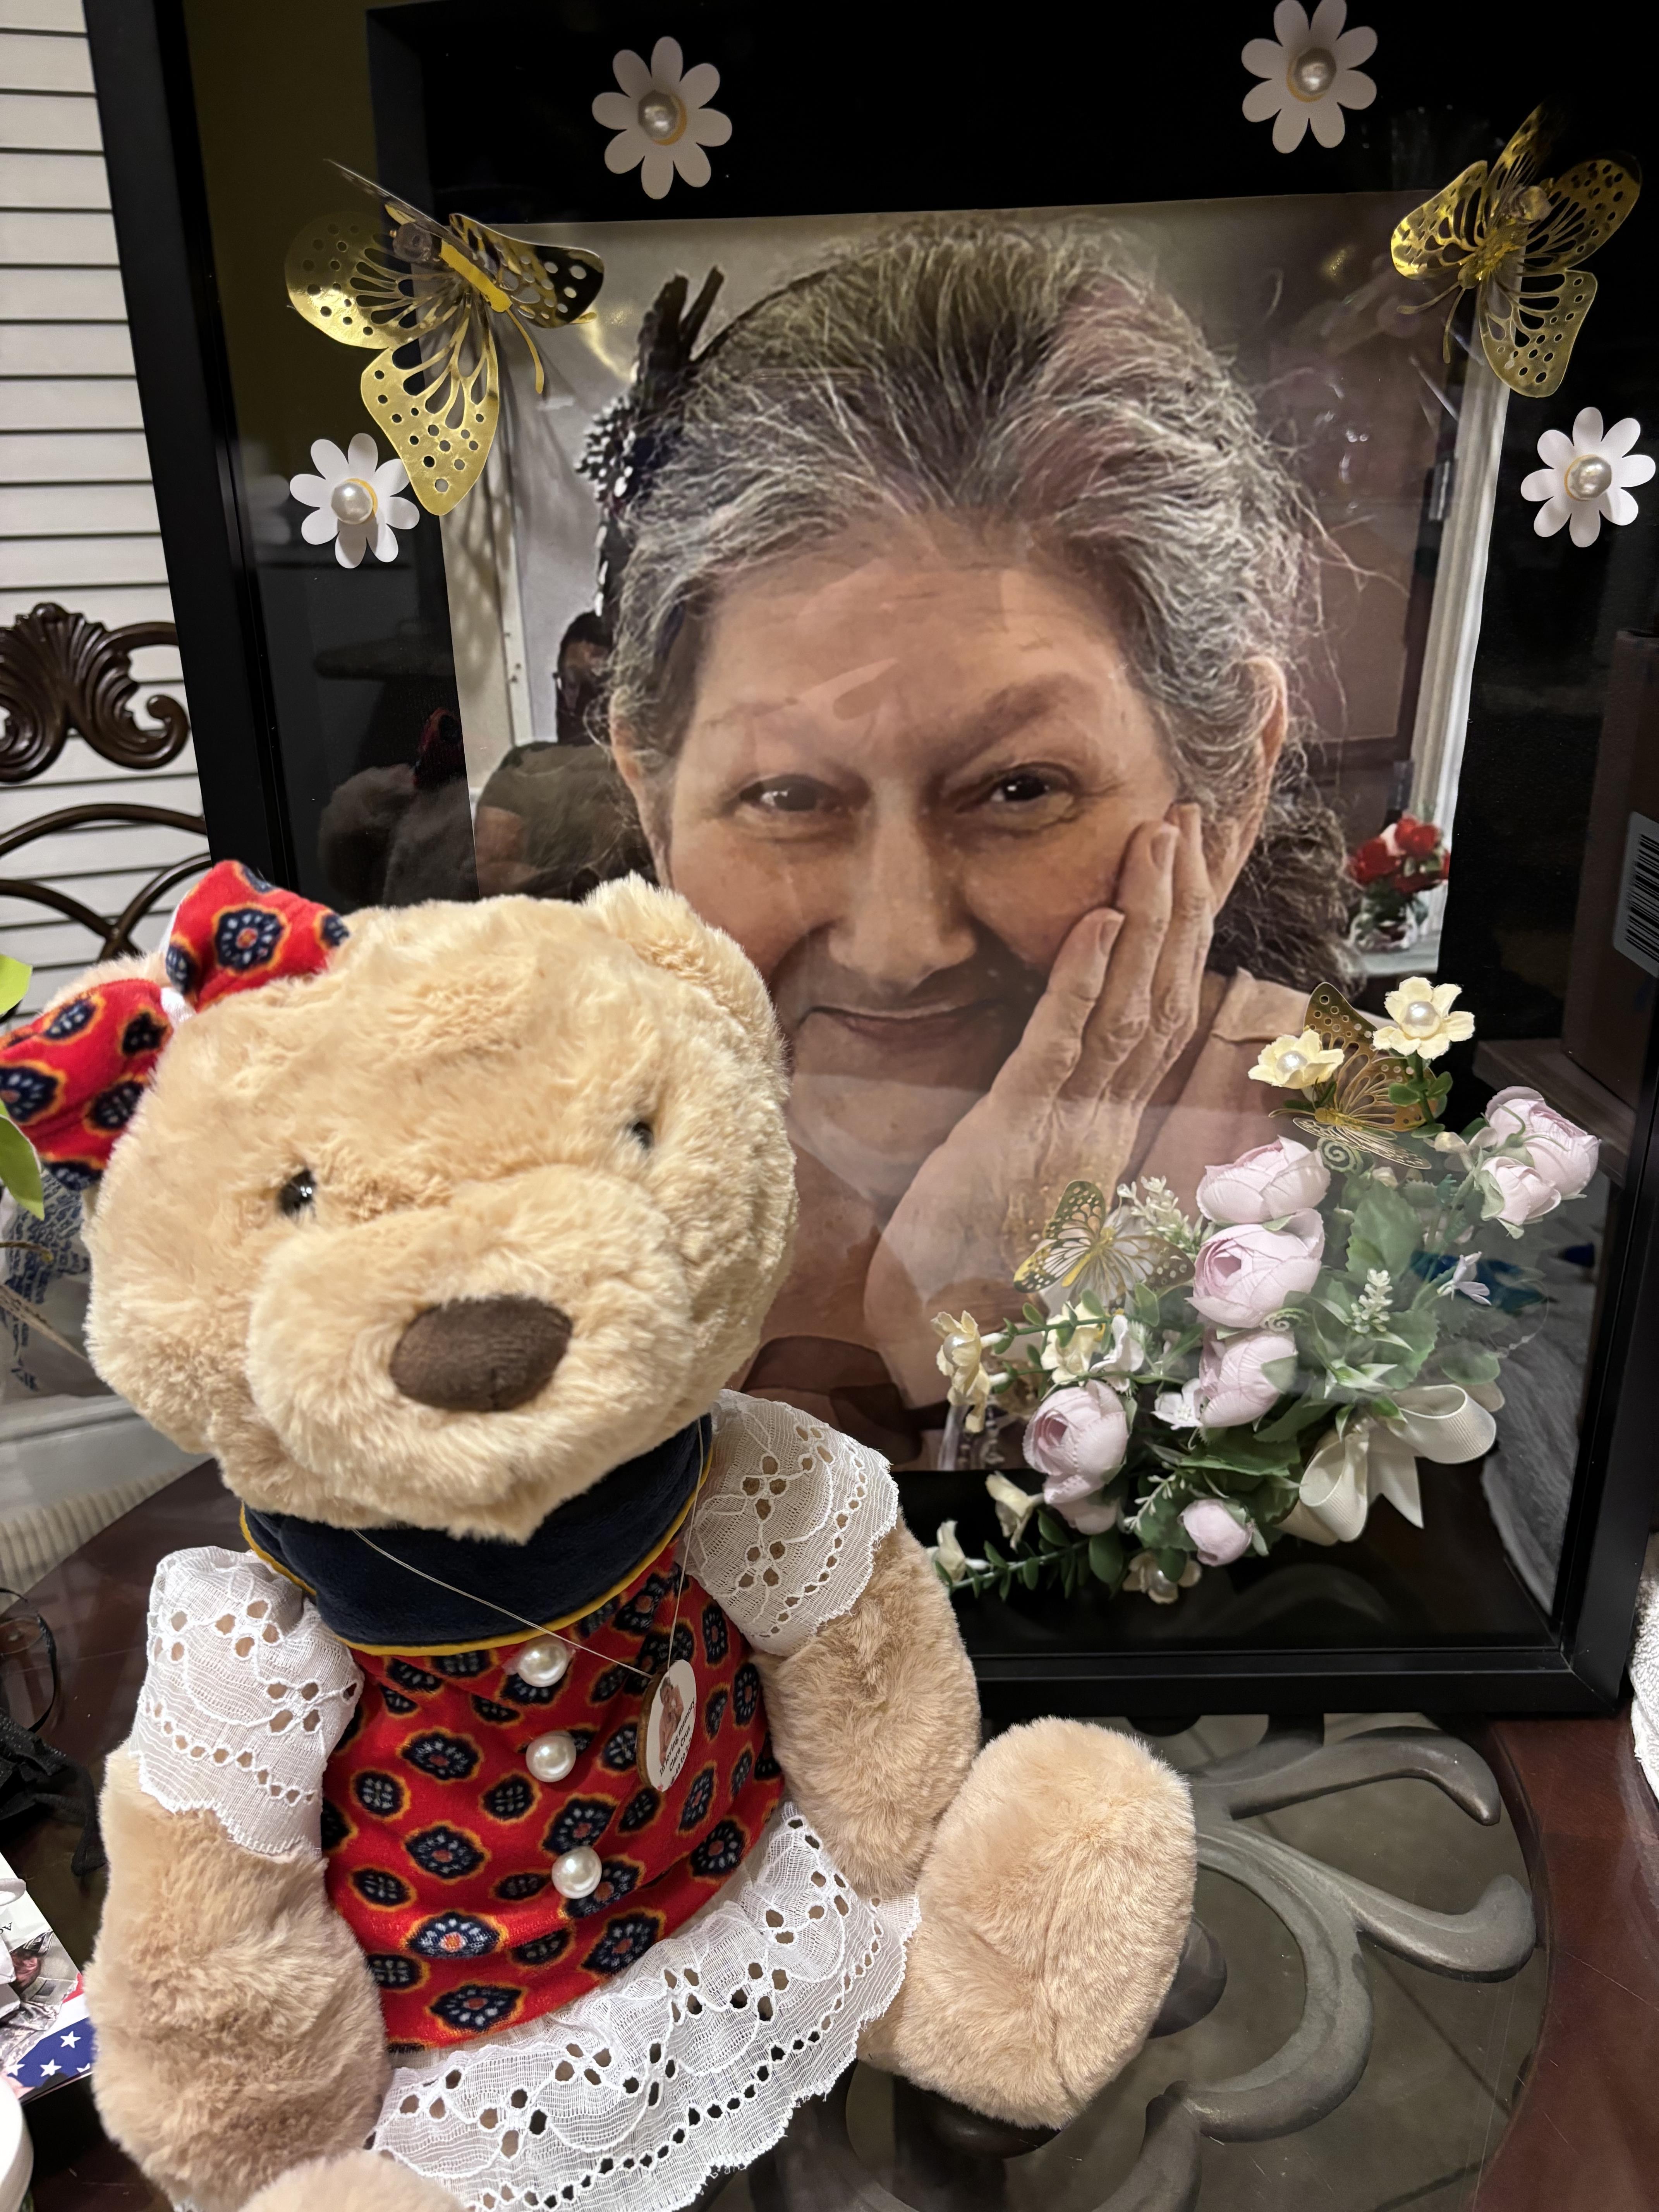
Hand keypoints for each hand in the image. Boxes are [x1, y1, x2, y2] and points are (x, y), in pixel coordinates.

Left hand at [863, 806, 1214, 1400]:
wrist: (943, 1324)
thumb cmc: (974, 1241)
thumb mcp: (1025, 1153)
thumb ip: (1053, 1098)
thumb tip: (1066, 1037)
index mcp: (1110, 1115)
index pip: (1165, 1004)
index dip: (1188, 929)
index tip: (1198, 854)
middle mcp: (1107, 1113)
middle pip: (1167, 988)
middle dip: (1187, 896)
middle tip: (1198, 812)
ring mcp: (1071, 1121)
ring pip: (1130, 1004)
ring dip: (1149, 915)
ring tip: (1161, 835)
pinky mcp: (1018, 1129)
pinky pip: (1059, 1043)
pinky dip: (1082, 979)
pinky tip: (1096, 919)